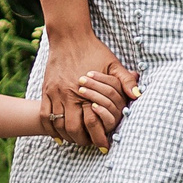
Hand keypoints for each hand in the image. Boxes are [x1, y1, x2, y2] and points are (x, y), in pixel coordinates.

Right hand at [41, 29, 140, 150]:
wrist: (70, 37)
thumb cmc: (95, 51)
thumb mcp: (114, 64)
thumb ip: (125, 81)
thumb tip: (138, 95)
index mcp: (86, 91)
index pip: (91, 123)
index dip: (98, 138)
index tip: (104, 146)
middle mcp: (69, 94)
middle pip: (72, 129)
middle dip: (81, 140)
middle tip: (89, 144)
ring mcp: (55, 93)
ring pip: (57, 125)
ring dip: (66, 136)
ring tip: (75, 141)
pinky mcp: (46, 90)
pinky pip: (44, 115)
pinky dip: (50, 129)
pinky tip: (58, 136)